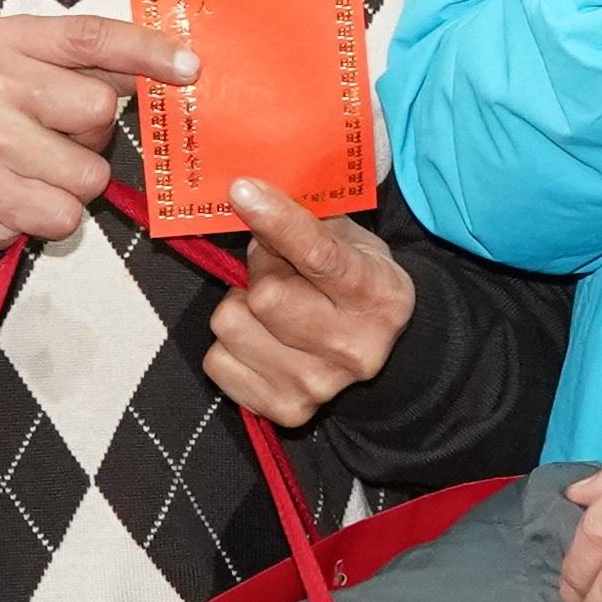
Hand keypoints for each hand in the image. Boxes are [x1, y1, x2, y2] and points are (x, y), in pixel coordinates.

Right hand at [0, 9, 189, 251]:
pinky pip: (66, 213)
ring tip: (41, 167)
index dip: (146, 51)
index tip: (190, 68)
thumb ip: (93, 63)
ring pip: (88, 171)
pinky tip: (29, 196)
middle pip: (97, 108)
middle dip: (93, 131)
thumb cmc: (1, 116)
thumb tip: (175, 66)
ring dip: (77, 179)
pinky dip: (58, 213)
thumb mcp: (32, 69)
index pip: (89, 37)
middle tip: (60, 133)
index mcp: (2, 40)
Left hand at [203, 181, 413, 426]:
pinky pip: (217, 361)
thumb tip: (248, 195)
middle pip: (266, 296)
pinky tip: (260, 339)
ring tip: (269, 307)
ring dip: (239, 305)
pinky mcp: (285, 410)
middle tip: (274, 267)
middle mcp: (353, 348)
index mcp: (376, 295)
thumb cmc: (357, 282)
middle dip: (258, 270)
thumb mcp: (351, 242)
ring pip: (231, 324)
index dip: (278, 221)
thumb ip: (308, 220)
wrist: (384, 351)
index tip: (242, 191)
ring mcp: (318, 385)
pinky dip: (229, 342)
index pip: (318, 256)